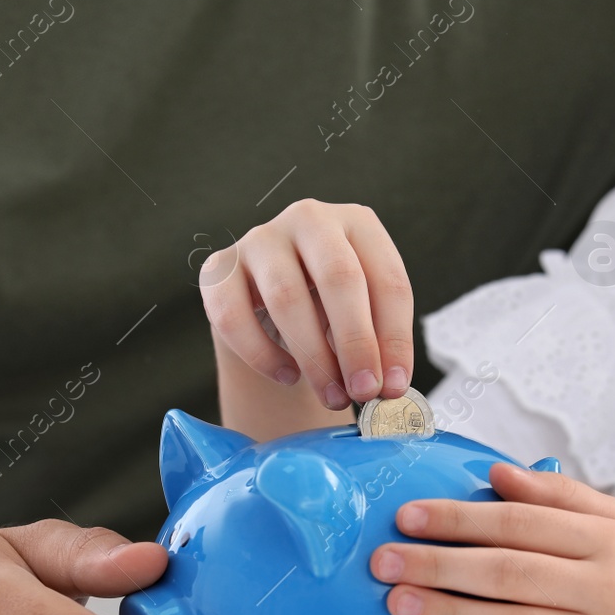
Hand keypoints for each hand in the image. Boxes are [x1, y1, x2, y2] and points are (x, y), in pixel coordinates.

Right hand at [200, 199, 413, 410]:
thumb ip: (378, 343)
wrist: (273, 305)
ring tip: (330, 394)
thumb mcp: (364, 316)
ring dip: (313, 357)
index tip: (394, 385)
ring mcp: (261, 239)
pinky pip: (233, 316)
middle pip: (339, 277)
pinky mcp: (219, 268)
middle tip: (363, 391)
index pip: (386, 278)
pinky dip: (262, 355)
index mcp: (357, 224)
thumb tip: (389, 386)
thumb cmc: (329, 308)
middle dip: (356, 343)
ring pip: (286, 297)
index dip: (394, 337)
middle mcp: (310, 219)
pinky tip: (287, 376)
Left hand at [369, 464, 614, 614]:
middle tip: (384, 561)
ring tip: (401, 605)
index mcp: (605, 541)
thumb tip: (496, 475)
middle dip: (440, 564)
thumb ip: (560, 499)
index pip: (519, 524)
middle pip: (509, 573)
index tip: (408, 517)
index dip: (459, 519)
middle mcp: (605, 587)